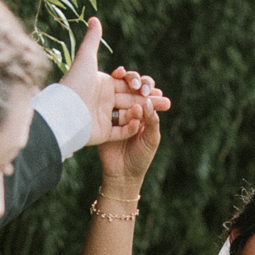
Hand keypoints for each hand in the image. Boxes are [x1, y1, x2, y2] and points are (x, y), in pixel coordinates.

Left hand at [60, 17, 170, 150]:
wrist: (64, 110)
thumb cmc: (75, 83)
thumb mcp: (85, 58)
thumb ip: (92, 39)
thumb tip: (94, 18)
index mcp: (102, 86)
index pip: (126, 85)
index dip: (142, 87)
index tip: (156, 88)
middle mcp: (103, 101)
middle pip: (131, 100)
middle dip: (149, 101)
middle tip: (167, 102)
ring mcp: (102, 118)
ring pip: (128, 115)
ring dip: (144, 113)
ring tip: (160, 112)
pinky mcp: (101, 133)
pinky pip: (119, 132)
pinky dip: (130, 128)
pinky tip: (141, 123)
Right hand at [96, 65, 167, 195]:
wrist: (121, 174)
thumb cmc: (140, 158)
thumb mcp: (151, 140)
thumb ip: (152, 122)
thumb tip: (147, 102)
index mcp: (145, 112)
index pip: (147, 92)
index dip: (148, 86)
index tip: (150, 90)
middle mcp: (130, 108)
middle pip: (132, 86)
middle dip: (135, 80)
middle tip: (138, 86)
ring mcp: (115, 111)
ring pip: (118, 89)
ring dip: (122, 82)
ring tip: (128, 82)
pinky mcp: (102, 116)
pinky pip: (104, 99)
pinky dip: (107, 87)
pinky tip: (110, 81)